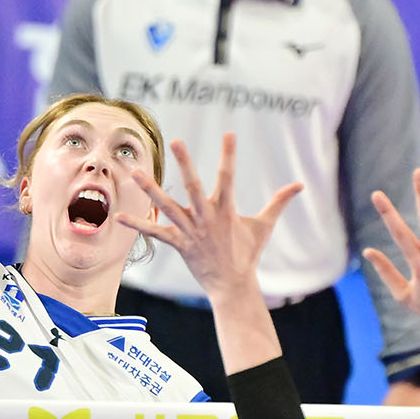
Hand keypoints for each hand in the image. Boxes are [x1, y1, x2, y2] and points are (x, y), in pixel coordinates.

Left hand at [116, 133, 301, 298]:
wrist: (233, 285)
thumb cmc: (248, 253)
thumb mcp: (264, 226)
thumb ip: (279, 202)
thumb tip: (300, 185)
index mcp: (226, 210)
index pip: (228, 177)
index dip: (229, 155)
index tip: (230, 134)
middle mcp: (207, 218)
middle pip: (195, 187)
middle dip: (186, 164)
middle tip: (178, 142)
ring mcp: (191, 231)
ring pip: (168, 207)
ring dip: (150, 189)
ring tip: (135, 172)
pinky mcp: (178, 244)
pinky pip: (155, 234)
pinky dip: (137, 226)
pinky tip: (119, 217)